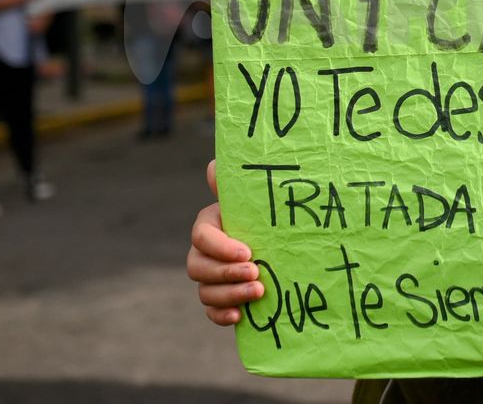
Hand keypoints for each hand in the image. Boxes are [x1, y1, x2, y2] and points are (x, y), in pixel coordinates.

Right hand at [186, 160, 263, 325]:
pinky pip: (211, 311)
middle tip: (256, 274)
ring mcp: (210, 277)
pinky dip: (221, 316)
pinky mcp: (221, 298)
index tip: (248, 252)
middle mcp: (204, 252)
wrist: (284, 243)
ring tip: (259, 293)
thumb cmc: (268, 215)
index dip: (221, 247)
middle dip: (226, 273)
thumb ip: (237, 184)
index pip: (202, 236)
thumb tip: (213, 166)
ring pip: (204, 290)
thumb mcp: (256, 199)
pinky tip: (239, 317)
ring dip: (229, 294)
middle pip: (198, 267)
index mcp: (210, 224)